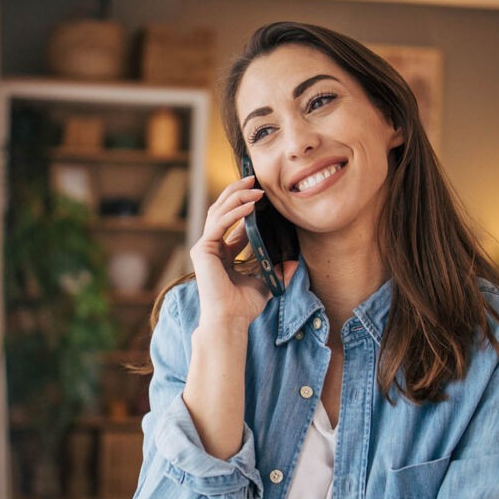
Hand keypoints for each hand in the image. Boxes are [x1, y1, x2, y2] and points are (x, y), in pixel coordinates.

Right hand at [190, 175, 278, 326]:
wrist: (230, 320)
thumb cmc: (244, 306)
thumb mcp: (266, 283)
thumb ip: (278, 271)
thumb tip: (295, 261)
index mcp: (223, 253)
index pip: (232, 221)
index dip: (246, 205)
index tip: (262, 194)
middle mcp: (211, 247)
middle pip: (221, 209)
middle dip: (237, 192)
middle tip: (255, 178)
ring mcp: (204, 247)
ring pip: (218, 211)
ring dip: (237, 196)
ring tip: (255, 187)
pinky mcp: (202, 249)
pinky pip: (219, 223)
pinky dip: (234, 212)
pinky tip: (250, 205)